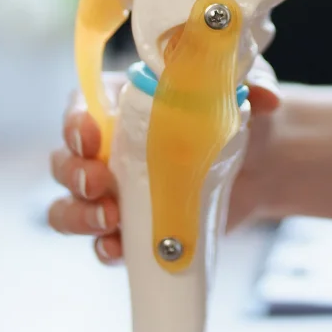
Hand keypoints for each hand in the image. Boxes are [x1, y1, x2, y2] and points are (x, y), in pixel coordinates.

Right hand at [49, 62, 284, 263]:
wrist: (263, 165)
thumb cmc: (238, 115)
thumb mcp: (242, 87)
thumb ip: (251, 81)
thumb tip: (266, 97)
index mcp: (120, 105)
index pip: (79, 110)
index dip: (74, 123)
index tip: (90, 134)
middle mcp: (107, 149)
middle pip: (65, 162)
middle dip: (74, 174)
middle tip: (100, 182)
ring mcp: (116, 192)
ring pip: (70, 207)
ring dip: (79, 215)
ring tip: (108, 219)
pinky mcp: (133, 228)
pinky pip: (102, 243)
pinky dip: (104, 249)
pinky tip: (117, 250)